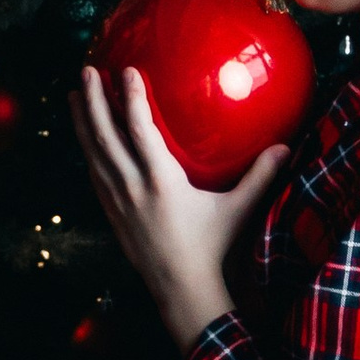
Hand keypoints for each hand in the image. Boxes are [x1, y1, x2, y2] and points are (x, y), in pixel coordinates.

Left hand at [72, 64, 286, 355]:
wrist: (181, 290)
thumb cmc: (212, 249)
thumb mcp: (238, 210)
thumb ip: (260, 177)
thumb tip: (286, 147)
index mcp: (162, 181)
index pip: (141, 130)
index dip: (132, 98)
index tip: (126, 69)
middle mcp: (133, 188)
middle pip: (106, 136)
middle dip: (93, 101)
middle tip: (85, 71)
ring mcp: (117, 202)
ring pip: (93, 154)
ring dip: (82, 122)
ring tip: (73, 95)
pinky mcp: (111, 214)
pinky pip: (94, 175)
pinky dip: (88, 151)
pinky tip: (85, 140)